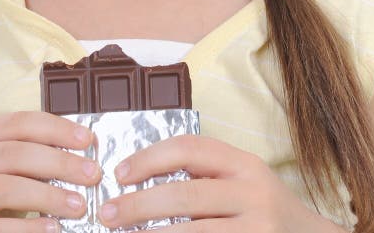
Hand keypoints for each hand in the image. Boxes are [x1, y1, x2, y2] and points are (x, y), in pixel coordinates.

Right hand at [0, 110, 102, 230]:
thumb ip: (28, 155)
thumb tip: (81, 149)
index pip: (15, 123)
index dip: (55, 128)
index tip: (87, 140)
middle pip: (12, 154)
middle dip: (58, 162)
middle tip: (91, 174)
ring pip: (2, 188)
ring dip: (47, 196)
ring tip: (78, 205)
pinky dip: (25, 228)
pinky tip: (51, 228)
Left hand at [97, 134, 337, 231]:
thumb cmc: (266, 212)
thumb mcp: (243, 181)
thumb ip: (206, 175)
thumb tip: (143, 176)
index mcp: (245, 164)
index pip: (190, 148)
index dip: (150, 157)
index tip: (120, 173)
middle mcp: (254, 193)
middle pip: (186, 194)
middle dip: (139, 204)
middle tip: (107, 212)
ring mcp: (256, 229)